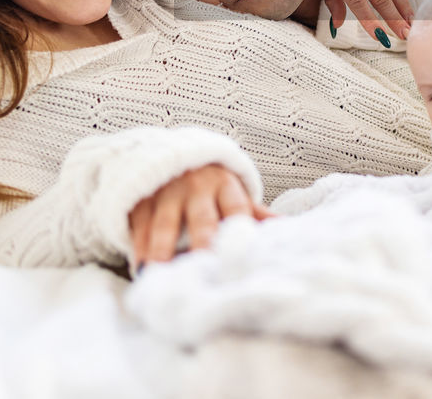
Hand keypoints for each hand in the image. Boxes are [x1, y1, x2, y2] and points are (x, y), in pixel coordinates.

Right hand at [127, 164, 273, 268]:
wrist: (172, 155)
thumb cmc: (210, 185)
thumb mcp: (233, 194)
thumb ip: (256, 213)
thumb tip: (291, 228)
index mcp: (226, 186)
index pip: (237, 210)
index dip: (237, 231)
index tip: (238, 255)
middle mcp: (198, 187)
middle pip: (202, 219)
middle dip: (202, 242)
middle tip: (202, 267)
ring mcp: (168, 192)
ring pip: (165, 223)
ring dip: (163, 249)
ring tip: (161, 275)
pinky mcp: (143, 199)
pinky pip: (141, 226)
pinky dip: (140, 248)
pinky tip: (141, 270)